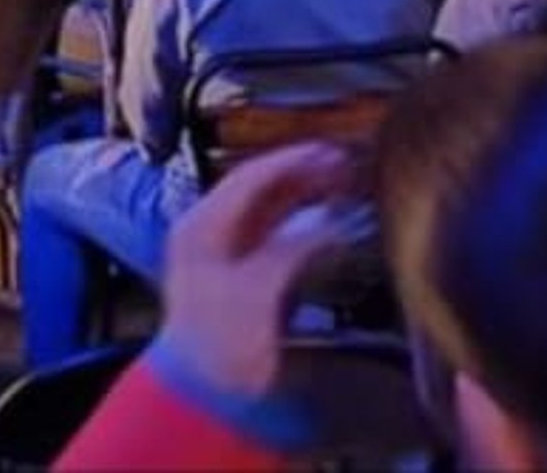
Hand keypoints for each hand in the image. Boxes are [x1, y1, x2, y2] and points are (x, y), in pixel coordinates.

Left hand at [153, 143, 358, 399]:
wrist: (205, 395)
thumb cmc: (217, 345)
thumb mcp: (256, 292)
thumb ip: (292, 250)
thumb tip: (328, 221)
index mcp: (202, 226)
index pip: (249, 177)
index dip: (291, 160)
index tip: (328, 150)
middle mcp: (211, 233)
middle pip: (261, 190)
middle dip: (303, 175)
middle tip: (344, 164)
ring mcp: (227, 256)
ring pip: (272, 213)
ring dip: (307, 199)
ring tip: (344, 186)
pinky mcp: (247, 280)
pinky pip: (279, 239)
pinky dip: (306, 228)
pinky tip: (330, 228)